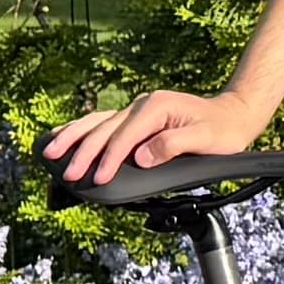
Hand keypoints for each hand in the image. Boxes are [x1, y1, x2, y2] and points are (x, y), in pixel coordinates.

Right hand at [43, 86, 267, 187]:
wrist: (233, 114)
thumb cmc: (223, 130)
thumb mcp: (205, 139)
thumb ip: (173, 145)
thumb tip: (142, 156)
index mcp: (157, 108)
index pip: (125, 137)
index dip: (110, 159)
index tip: (97, 178)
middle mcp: (141, 105)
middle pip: (104, 129)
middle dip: (84, 152)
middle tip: (69, 174)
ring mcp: (136, 109)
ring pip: (96, 122)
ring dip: (73, 138)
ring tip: (50, 152)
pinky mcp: (135, 117)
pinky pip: (102, 122)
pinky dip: (81, 130)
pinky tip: (64, 136)